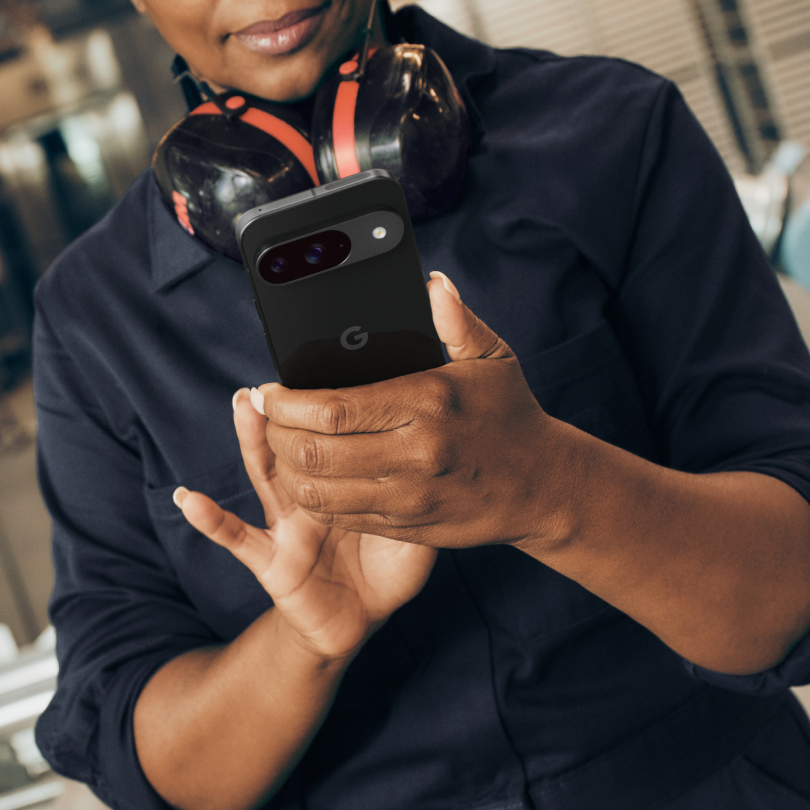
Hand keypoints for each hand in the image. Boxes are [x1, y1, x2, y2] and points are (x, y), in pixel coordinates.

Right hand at [174, 388, 435, 660]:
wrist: (363, 617)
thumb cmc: (391, 560)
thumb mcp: (419, 514)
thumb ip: (424, 474)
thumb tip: (444, 426)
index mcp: (349, 474)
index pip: (337, 428)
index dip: (330, 400)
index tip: (328, 358)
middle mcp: (312, 490)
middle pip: (296, 440)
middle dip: (287, 409)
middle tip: (284, 370)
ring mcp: (287, 521)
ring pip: (267, 472)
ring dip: (252, 438)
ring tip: (243, 402)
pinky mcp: (271, 559)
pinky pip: (236, 539)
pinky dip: (211, 519)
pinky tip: (190, 500)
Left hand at [249, 272, 570, 549]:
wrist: (544, 487)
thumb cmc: (511, 415)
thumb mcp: (492, 360)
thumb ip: (456, 321)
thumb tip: (431, 283)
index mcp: (428, 404)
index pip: (333, 408)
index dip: (285, 402)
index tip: (266, 391)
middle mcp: (415, 454)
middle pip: (314, 451)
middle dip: (274, 433)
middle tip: (265, 415)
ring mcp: (409, 497)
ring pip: (318, 491)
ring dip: (285, 467)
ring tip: (279, 443)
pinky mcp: (407, 526)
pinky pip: (340, 516)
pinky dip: (312, 497)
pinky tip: (307, 474)